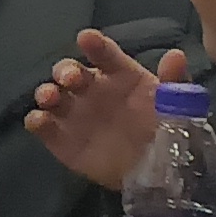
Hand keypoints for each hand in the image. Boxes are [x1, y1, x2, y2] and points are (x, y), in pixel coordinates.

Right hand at [25, 29, 180, 190]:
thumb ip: (175, 81)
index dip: (95, 45)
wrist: (159, 178)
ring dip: (46, 91)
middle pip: (71, 71)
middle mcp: (93, 90)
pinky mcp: (62, 139)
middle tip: (70, 78)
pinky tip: (40, 120)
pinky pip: (43, 126)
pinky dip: (36, 121)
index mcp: (121, 76)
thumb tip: (175, 55)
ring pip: (51, 95)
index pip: (105, 55)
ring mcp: (75, 115)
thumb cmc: (168, 134)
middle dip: (66, 70)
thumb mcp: (178, 107)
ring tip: (50, 97)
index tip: (86, 38)